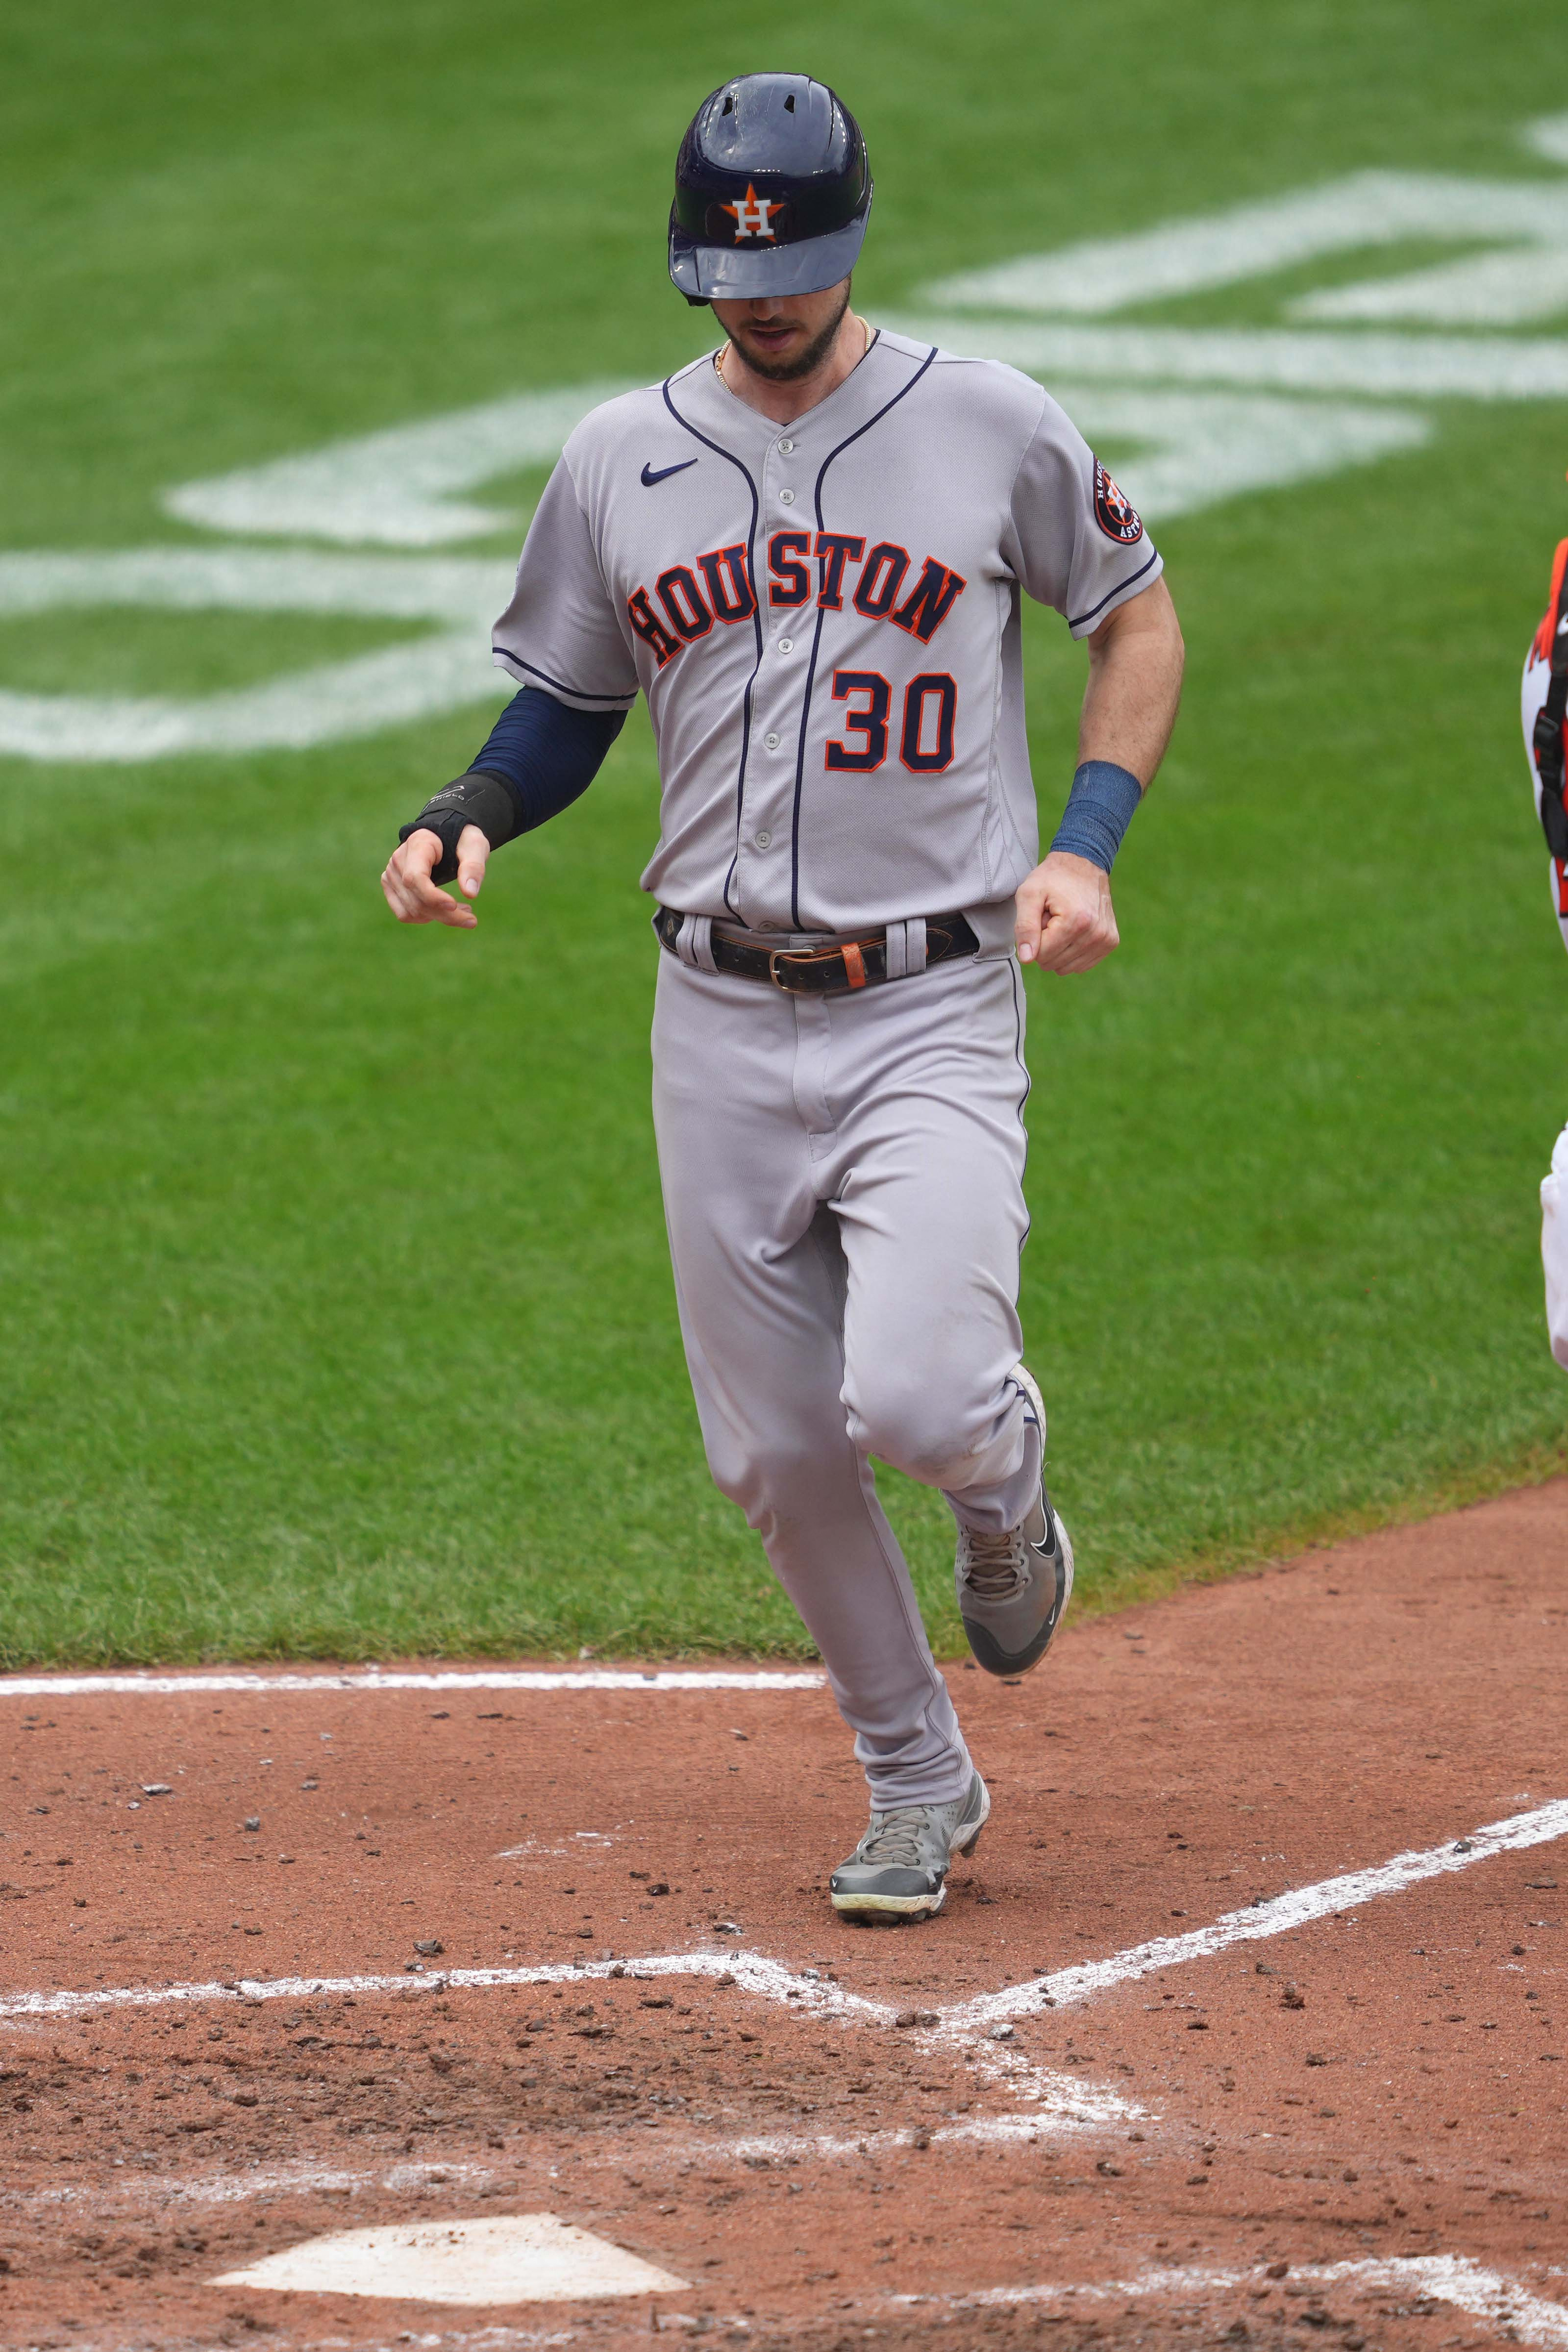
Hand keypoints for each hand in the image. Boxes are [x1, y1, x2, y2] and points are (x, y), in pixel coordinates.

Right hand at [380, 825, 489, 928]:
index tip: (454, 906)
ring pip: (411, 910)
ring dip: (439, 918)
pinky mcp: (391, 887)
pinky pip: (404, 913)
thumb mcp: (474, 846)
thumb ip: (473, 867)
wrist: (446, 836)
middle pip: (416, 899)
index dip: (432, 896)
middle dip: (446, 915)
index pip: (415, 878)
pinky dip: (425, 918)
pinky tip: (443, 912)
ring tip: (464, 913)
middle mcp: (398, 860)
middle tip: (472, 920)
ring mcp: (391, 874)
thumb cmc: (461, 840)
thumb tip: (470, 893)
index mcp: (417, 844)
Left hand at [1014, 850, 1119, 973]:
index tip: (1042, 917)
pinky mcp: (1110, 942)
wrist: (1083, 863)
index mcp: (1075, 922)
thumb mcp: (1029, 894)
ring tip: (1062, 923)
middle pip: (1053, 963)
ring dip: (1059, 948)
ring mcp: (1105, 939)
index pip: (1041, 955)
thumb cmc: (1052, 878)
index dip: (1035, 937)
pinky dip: (1072, 952)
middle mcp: (1095, 934)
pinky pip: (1081, 965)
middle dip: (1047, 943)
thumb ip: (1024, 927)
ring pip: (1066, 968)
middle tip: (1052, 918)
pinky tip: (1073, 930)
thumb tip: (1027, 959)